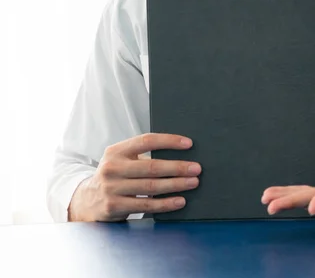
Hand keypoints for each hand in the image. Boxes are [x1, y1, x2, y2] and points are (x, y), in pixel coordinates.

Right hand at [68, 133, 201, 221]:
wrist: (85, 200)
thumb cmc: (115, 175)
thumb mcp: (121, 159)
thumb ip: (141, 154)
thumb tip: (180, 152)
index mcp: (117, 150)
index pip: (146, 140)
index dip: (169, 141)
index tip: (189, 144)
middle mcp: (112, 167)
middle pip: (152, 166)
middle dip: (177, 167)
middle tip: (197, 168)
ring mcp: (112, 188)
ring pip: (151, 187)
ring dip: (176, 185)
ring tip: (193, 182)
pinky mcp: (114, 207)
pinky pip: (146, 205)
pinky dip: (165, 204)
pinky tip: (180, 201)